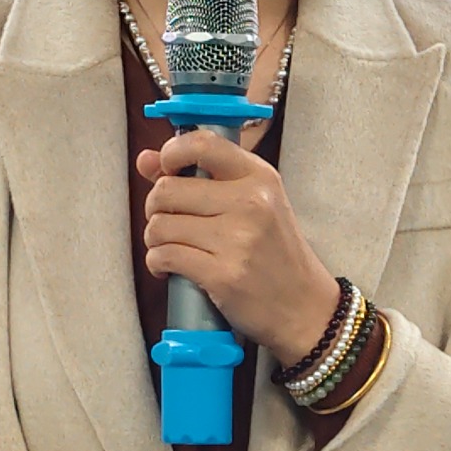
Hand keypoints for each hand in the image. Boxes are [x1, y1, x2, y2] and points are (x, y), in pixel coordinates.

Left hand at [136, 128, 340, 354]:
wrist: (305, 306)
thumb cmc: (275, 253)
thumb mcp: (254, 203)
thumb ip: (201, 176)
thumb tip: (145, 159)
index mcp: (259, 177)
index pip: (202, 143)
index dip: (170, 153)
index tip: (166, 169)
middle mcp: (250, 202)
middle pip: (167, 190)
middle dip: (156, 208)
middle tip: (169, 222)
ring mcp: (237, 239)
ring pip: (160, 225)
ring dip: (155, 239)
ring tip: (172, 247)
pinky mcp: (223, 274)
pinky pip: (164, 257)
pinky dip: (157, 263)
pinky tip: (170, 268)